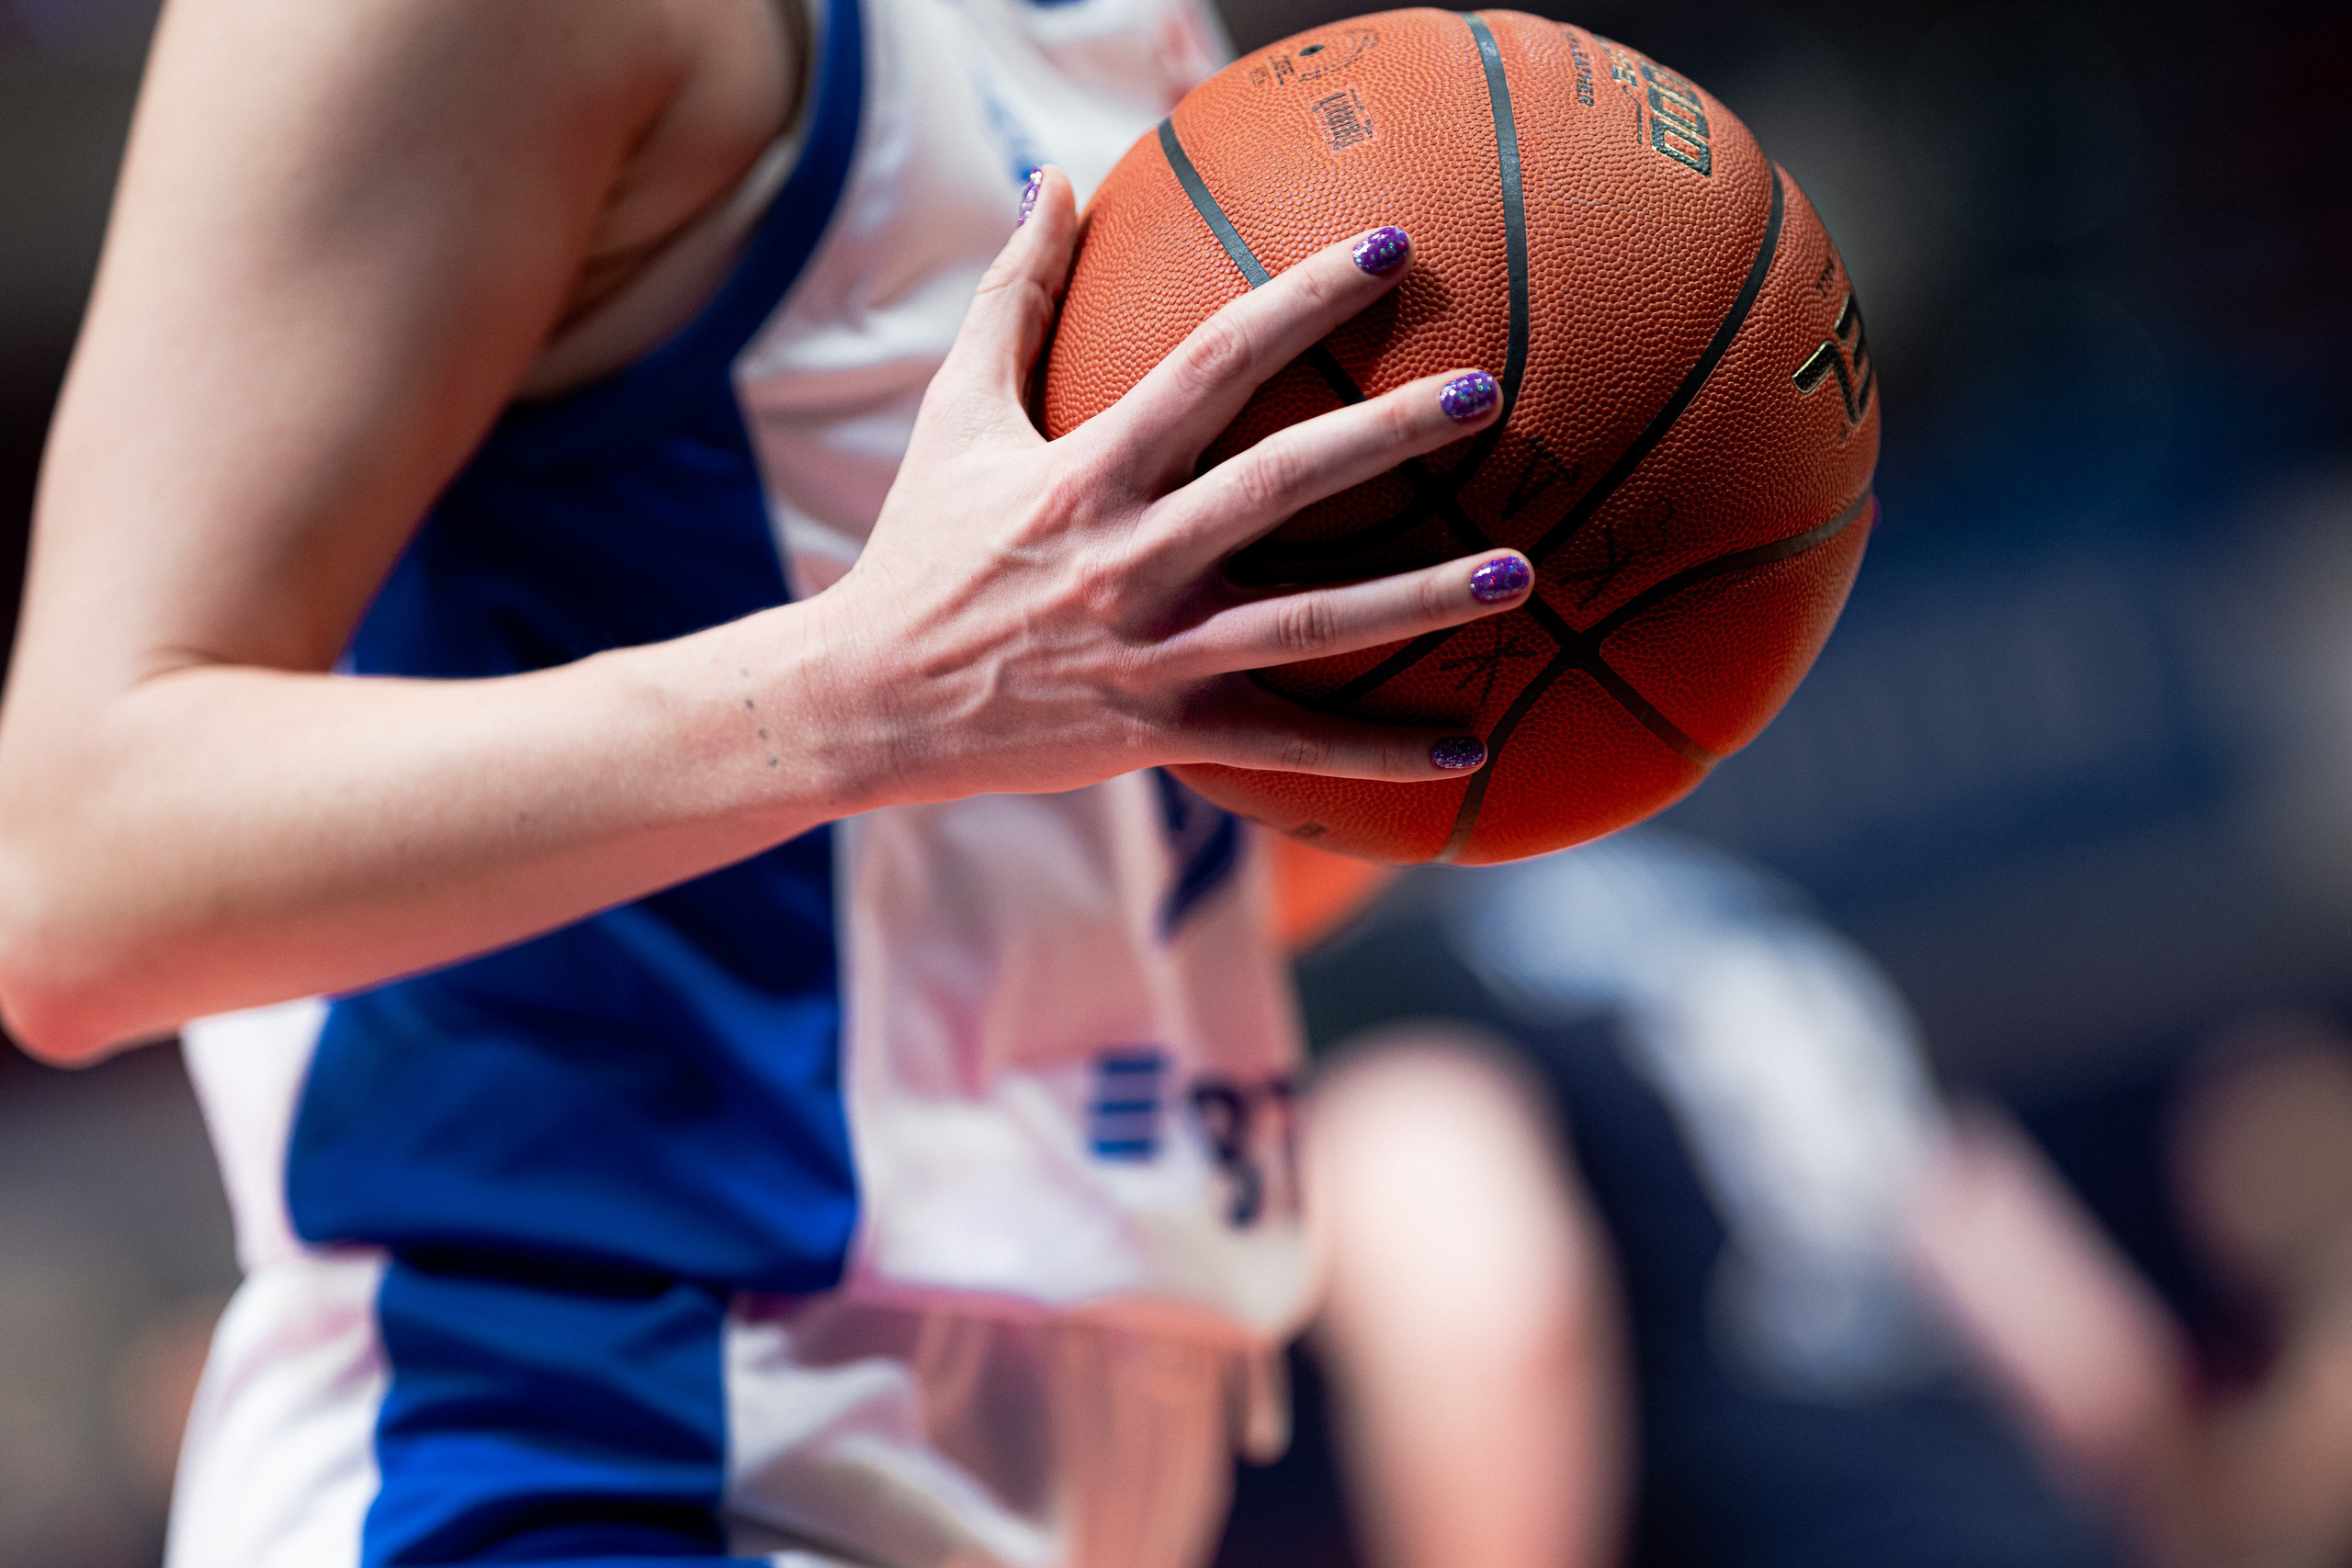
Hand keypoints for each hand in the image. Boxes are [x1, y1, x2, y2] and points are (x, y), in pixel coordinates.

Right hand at [812, 168, 1531, 807]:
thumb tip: (1056, 176)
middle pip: (1277, 484)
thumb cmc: (923, 547)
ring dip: (1418, 599)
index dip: (1304, 299)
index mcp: (1086, 469)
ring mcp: (1152, 653)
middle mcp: (1127, 557)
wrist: (868, 700)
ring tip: (1520, 571)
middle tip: (1487, 391)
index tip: (1393, 248)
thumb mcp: (956, 413)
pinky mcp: (1164, 731)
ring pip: (1306, 624)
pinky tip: (1470, 745)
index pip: (1211, 363)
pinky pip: (1287, 743)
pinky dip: (1377, 753)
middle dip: (1386, 436)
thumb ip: (1013, 293)